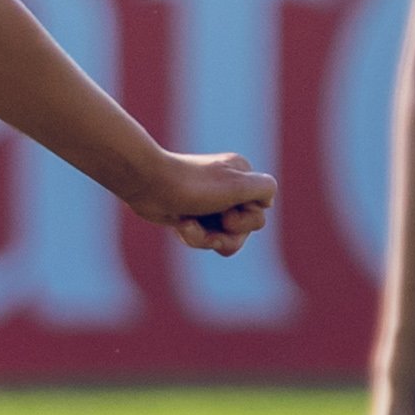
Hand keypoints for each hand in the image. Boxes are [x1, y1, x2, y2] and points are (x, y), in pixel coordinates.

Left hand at [137, 149, 274, 255]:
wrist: (148, 185)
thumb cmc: (193, 186)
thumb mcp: (237, 185)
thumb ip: (265, 188)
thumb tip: (267, 202)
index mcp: (242, 176)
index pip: (261, 212)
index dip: (246, 220)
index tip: (227, 210)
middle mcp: (230, 188)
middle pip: (244, 230)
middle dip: (226, 234)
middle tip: (208, 221)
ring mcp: (211, 203)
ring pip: (224, 238)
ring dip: (207, 238)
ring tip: (188, 226)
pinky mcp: (194, 214)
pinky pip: (205, 238)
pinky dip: (193, 236)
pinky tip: (180, 224)